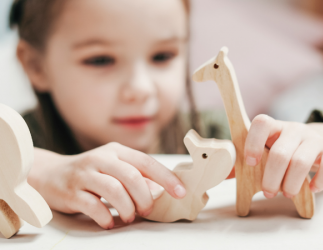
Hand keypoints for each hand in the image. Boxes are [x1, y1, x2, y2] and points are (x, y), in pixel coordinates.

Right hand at [29, 143, 185, 228]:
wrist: (50, 174)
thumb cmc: (91, 173)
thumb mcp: (114, 168)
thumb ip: (136, 176)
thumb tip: (162, 190)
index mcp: (116, 151)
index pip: (146, 162)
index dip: (166, 178)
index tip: (180, 192)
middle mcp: (101, 159)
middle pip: (132, 176)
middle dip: (145, 197)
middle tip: (147, 210)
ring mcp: (85, 174)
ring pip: (114, 190)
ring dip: (127, 208)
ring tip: (129, 216)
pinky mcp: (71, 192)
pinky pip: (93, 206)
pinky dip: (106, 217)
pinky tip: (110, 221)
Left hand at [244, 115, 322, 198]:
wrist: (321, 143)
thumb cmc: (286, 150)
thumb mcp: (267, 150)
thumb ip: (246, 161)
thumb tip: (225, 174)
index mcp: (274, 127)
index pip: (262, 123)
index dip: (253, 143)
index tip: (250, 163)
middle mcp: (294, 129)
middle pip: (281, 153)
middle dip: (272, 178)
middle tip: (268, 193)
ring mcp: (315, 138)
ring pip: (302, 162)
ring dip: (292, 184)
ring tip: (287, 193)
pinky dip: (319, 182)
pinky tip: (312, 188)